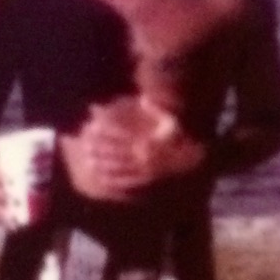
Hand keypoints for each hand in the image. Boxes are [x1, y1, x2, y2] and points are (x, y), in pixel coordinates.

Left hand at [61, 100, 207, 201]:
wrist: (193, 162)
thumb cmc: (182, 139)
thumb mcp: (173, 121)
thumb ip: (157, 110)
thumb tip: (144, 98)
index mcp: (147, 141)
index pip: (122, 134)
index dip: (107, 130)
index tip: (95, 125)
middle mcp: (143, 157)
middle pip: (116, 151)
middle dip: (100, 147)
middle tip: (85, 143)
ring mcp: (144, 171)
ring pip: (118, 167)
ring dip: (102, 163)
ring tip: (88, 159)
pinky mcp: (145, 181)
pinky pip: (126, 181)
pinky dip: (112, 179)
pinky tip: (101, 177)